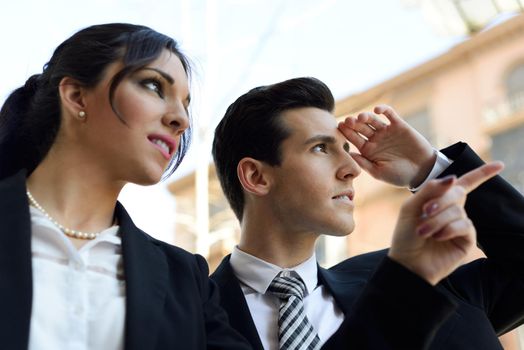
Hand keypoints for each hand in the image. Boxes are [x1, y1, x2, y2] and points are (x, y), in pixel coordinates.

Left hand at [338, 104, 434, 186]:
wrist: (422, 171)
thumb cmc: (399, 175)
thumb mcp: (379, 172)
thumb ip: (364, 163)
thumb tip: (349, 154)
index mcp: (368, 150)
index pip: (353, 138)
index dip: (346, 132)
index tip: (339, 127)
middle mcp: (375, 139)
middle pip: (360, 127)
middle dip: (353, 124)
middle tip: (347, 121)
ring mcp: (386, 131)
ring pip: (372, 120)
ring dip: (365, 116)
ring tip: (360, 117)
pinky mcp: (399, 125)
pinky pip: (389, 114)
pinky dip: (383, 110)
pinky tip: (377, 110)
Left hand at [388, 161, 503, 284]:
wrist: (407, 262)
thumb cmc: (406, 235)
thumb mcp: (411, 208)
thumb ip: (429, 190)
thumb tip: (454, 178)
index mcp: (440, 199)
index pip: (464, 183)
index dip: (482, 174)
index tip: (500, 165)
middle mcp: (453, 210)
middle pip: (457, 192)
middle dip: (440, 200)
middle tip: (425, 211)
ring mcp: (461, 225)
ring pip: (458, 210)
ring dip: (438, 219)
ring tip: (423, 232)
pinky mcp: (467, 240)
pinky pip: (464, 225)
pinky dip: (448, 229)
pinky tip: (437, 237)